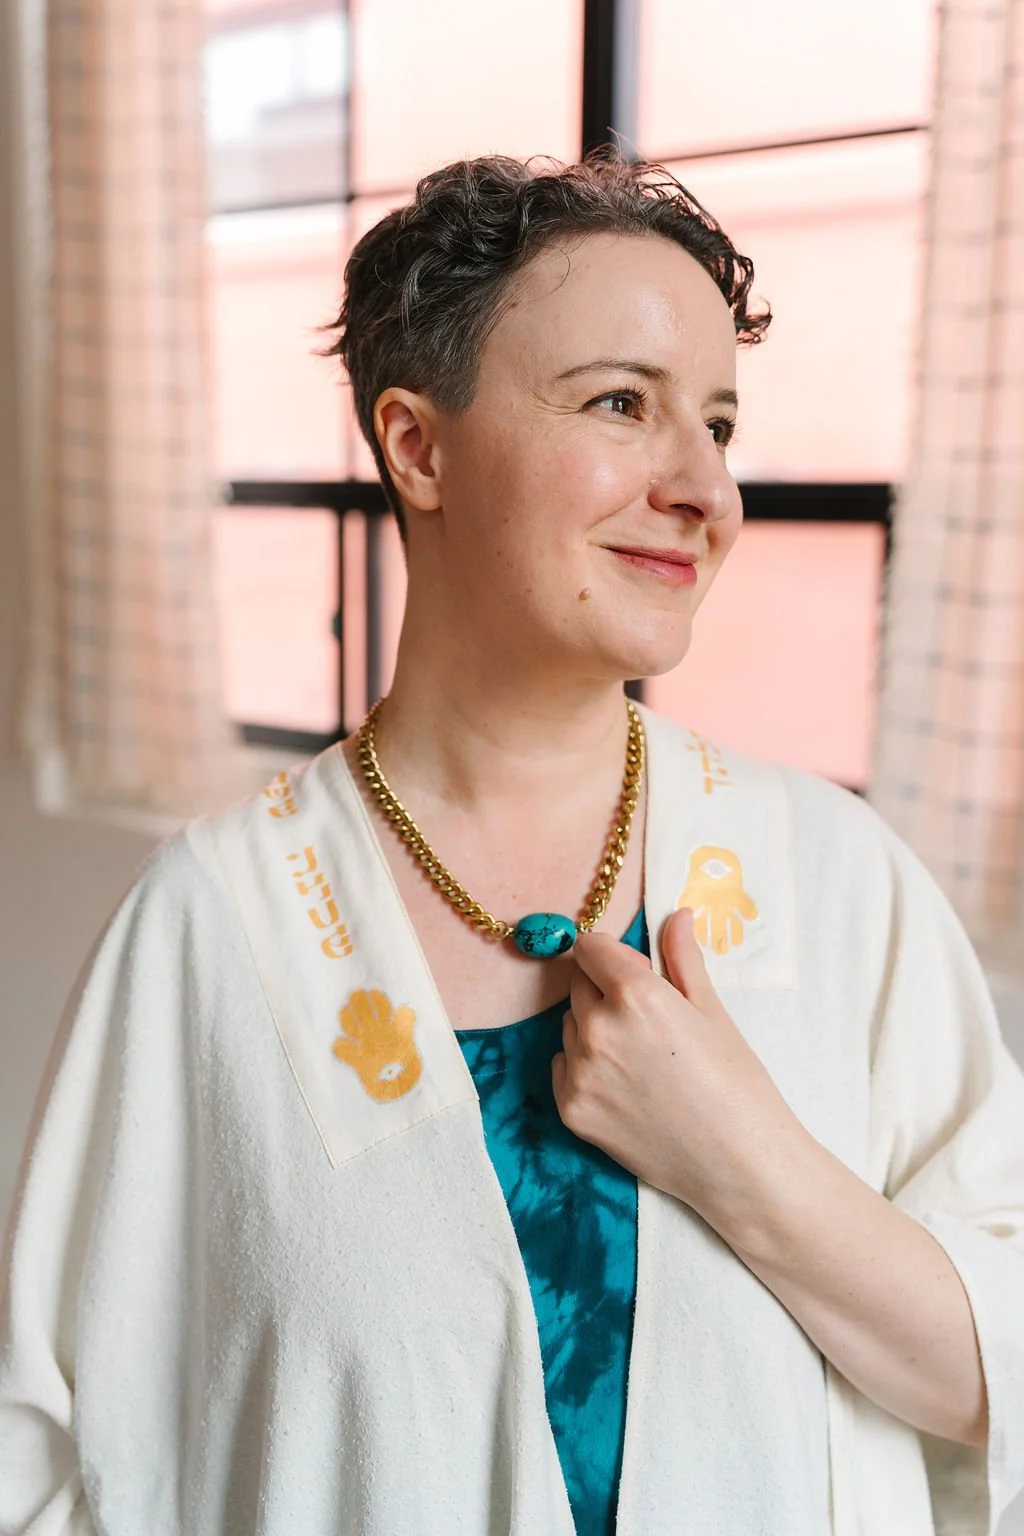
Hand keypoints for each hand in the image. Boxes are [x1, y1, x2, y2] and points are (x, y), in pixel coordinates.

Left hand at [551, 908, 804, 1236]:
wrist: (741, 1165)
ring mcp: (580, 1072)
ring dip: (593, 1029)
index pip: (590, 947)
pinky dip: (584, 1068)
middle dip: (604, 990)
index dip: (612, 955)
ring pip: (570, 1026)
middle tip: (648, 1021)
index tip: (635, 972)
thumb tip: (677, 914)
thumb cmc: (737, 1085)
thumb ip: (683, 958)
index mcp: (635, 995)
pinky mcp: (572, 1110)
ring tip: (642, 1058)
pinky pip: (563, 1067)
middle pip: (578, 985)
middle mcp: (598, 1029)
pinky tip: (626, 1086)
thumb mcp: (713, 1012)